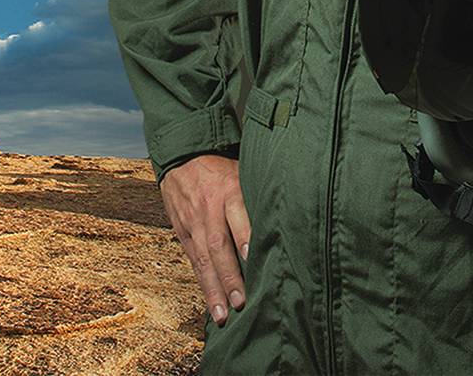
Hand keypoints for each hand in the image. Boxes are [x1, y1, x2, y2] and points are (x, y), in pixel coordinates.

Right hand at [160, 154, 250, 326]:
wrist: (181, 158)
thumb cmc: (223, 169)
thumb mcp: (243, 170)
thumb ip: (259, 194)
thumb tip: (290, 218)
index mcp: (229, 189)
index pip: (237, 216)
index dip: (244, 238)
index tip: (253, 258)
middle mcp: (209, 208)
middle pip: (218, 245)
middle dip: (229, 276)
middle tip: (240, 301)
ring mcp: (193, 222)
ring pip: (203, 259)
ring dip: (213, 289)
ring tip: (222, 314)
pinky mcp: (183, 232)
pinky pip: (193, 261)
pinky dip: (203, 284)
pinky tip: (212, 304)